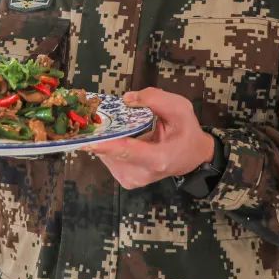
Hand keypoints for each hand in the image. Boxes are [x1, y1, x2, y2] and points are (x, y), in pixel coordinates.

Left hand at [90, 87, 214, 189]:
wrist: (192, 156)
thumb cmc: (186, 131)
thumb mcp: (180, 108)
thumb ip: (155, 99)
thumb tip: (126, 99)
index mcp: (159, 159)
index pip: (127, 151)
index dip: (106, 145)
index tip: (86, 140)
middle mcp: (143, 174)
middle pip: (112, 154)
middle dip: (100, 135)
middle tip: (93, 117)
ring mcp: (133, 180)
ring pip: (107, 156)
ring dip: (105, 139)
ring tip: (111, 124)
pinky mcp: (125, 180)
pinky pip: (108, 159)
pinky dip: (109, 146)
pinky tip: (117, 136)